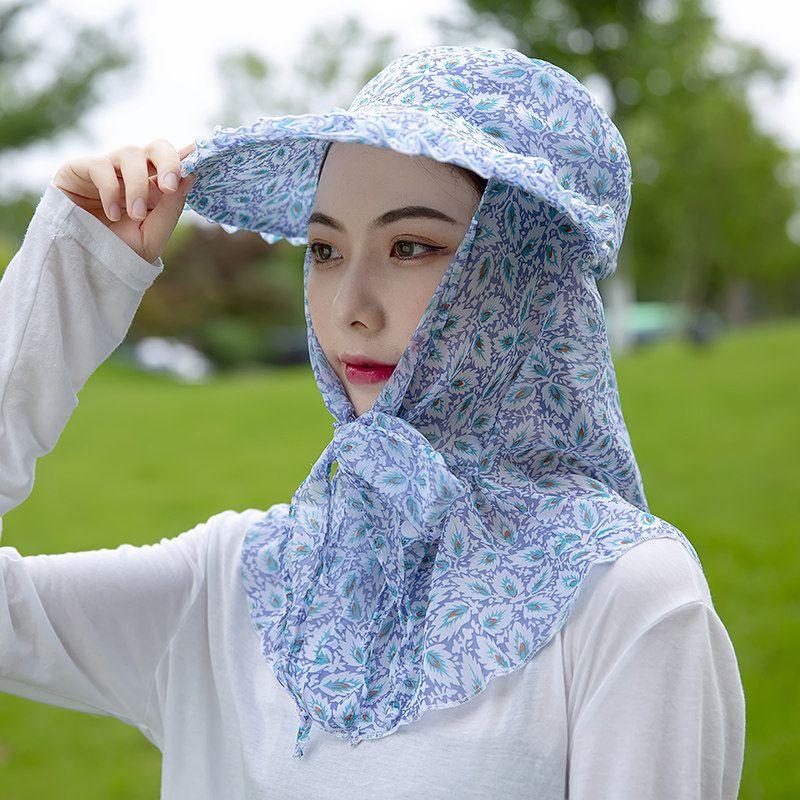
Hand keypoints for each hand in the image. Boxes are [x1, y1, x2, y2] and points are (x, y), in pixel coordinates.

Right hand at [51, 139, 197, 263]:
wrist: (84, 264)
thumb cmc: (119, 250)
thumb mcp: (153, 235)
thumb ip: (171, 208)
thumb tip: (190, 176)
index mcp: (156, 187)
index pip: (175, 162)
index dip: (189, 155)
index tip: (201, 156)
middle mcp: (134, 173)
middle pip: (157, 147)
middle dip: (168, 162)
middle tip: (170, 186)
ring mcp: (109, 169)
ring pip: (131, 154)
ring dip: (138, 185)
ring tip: (136, 215)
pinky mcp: (80, 169)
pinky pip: (101, 166)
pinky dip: (110, 190)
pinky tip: (113, 214)